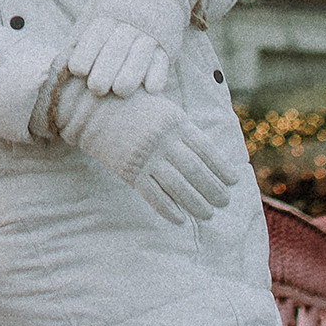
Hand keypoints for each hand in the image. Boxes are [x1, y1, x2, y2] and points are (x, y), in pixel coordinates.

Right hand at [46, 75, 237, 224]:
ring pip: (179, 187)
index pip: (207, 150)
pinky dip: (169, 209)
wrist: (91, 106)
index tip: (234, 181)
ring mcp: (146, 157)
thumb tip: (207, 152)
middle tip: (225, 202)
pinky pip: (154, 195)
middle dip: (214, 189)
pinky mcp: (130, 171)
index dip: (222, 167)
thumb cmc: (132, 105)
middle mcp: (164, 141)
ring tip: (209, 214)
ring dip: (197, 203)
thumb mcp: (163, 108)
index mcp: (175, 122)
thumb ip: (183, 129)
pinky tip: (181, 219)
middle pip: (196, 171)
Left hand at [60, 0, 200, 102]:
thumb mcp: (96, 7)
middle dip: (103, 76)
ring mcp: (150, 34)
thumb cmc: (119, 3)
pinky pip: (162, 65)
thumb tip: (60, 61)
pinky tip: (148, 88)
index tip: (78, 71)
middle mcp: (129, 25)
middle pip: (115, 54)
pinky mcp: (167, 45)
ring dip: (128, 81)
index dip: (84, 58)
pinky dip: (155, 79)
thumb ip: (80, 33)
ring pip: (139, 62)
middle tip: (96, 89)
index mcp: (108, 15)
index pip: (93, 39)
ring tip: (120, 91)